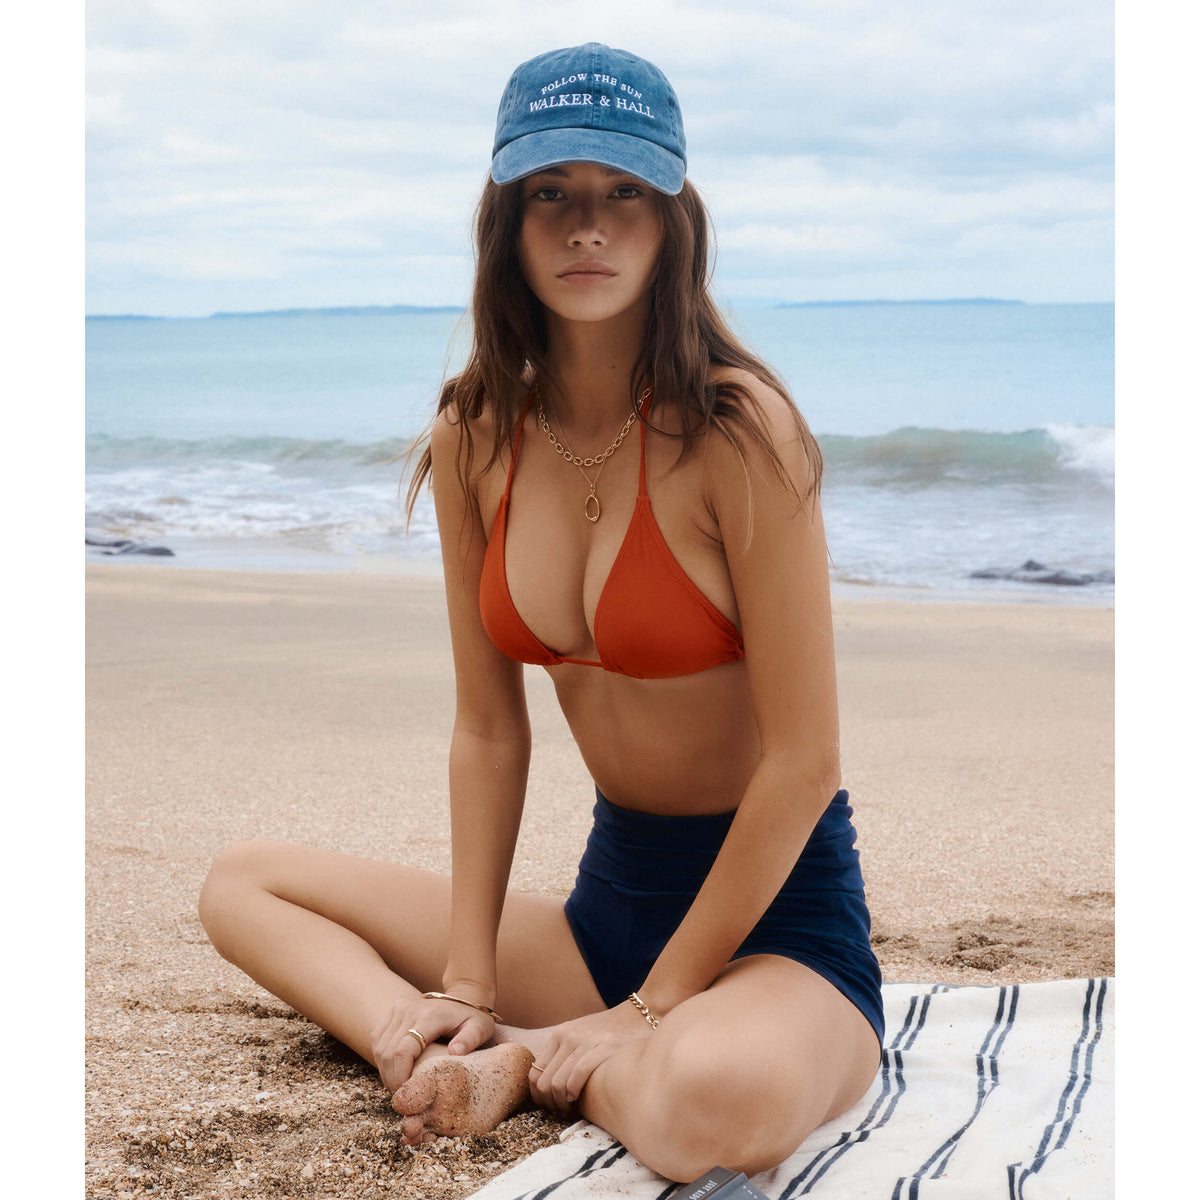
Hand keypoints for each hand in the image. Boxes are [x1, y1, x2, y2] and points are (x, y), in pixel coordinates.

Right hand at [371, 995, 494, 1091]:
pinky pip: (378, 1038)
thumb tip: (455, 1052)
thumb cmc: (473, 1019)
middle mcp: (410, 1009)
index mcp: (430, 1016)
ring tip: (398, 1087)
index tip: (408, 1094)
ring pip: (380, 1047)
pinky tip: (393, 1071)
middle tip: (403, 1097)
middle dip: (391, 1079)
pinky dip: (382, 1058)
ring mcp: (399, 1008)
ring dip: (385, 1071)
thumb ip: (470, 1039)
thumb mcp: (480, 1028)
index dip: (400, 1076)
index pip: (403, 1050)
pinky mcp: (394, 1010)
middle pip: (388, 1052)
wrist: (464, 996)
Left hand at [529, 1002, 654, 1112]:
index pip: (534, 1073)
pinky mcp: (603, 1046)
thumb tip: (548, 1086)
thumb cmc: (609, 1033)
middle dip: (550, 1104)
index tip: (550, 1106)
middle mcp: (567, 1036)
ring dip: (561, 1104)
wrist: (637, 1015)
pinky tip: (579, 1098)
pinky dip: (574, 1091)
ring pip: (557, 1083)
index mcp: (559, 1035)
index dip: (539, 1097)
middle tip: (562, 1112)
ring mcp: (584, 1041)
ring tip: (572, 1109)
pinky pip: (578, 1074)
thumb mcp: (580, 1036)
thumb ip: (564, 1054)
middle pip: (543, 1083)